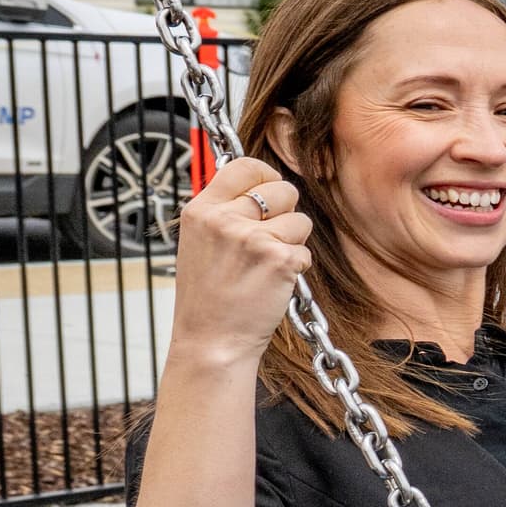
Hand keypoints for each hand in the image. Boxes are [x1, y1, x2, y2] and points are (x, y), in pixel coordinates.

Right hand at [172, 155, 312, 363]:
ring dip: (293, 242)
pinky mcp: (279, 259)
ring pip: (300, 220)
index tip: (269, 191)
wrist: (211, 340)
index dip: (266, 176)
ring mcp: (252, 238)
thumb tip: (257, 186)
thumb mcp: (199, 242)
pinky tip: (273, 283)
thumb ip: (224, 211)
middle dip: (287, 211)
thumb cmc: (208, 297)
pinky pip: (305, 250)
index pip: (245, 165)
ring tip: (265, 266)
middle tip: (270, 239)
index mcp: (201, 210)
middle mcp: (224, 219)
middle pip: (283, 189)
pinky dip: (297, 267)